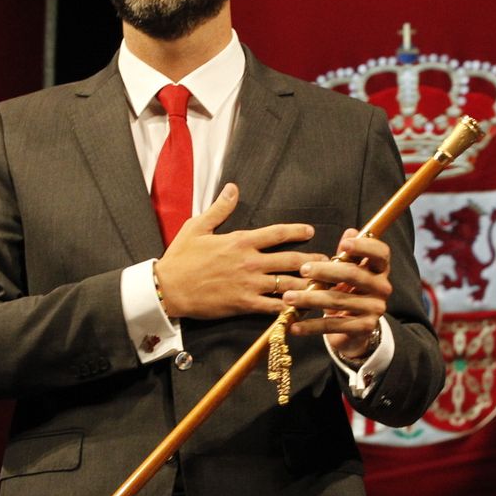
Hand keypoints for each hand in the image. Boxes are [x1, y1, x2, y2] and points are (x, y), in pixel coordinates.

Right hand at [156, 184, 325, 319]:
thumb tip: (232, 188)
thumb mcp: (197, 226)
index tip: (309, 231)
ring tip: (322, 285)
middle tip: (327, 261)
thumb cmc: (181, 257)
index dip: (297, 231)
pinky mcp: (244, 304)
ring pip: (287, 284)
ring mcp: (249, 284)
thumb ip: (219, 209)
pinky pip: (273, 306)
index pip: (277, 233)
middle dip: (312, 260)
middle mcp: (249, 262)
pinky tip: (301, 307)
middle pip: (290, 259)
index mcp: (240, 241)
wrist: (168, 289)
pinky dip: (289, 307)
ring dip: (307, 284)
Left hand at [284, 229, 391, 359]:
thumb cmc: (348, 292)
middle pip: (354, 274)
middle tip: (303, 269)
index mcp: (380, 269)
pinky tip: (295, 326)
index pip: (381, 253)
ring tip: (288, 297)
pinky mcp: (364, 328)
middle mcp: (382, 288)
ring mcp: (374, 309)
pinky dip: (311, 326)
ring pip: (338, 300)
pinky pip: (333, 325)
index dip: (364, 246)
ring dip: (310, 299)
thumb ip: (347, 255)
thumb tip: (350, 231)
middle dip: (325, 271)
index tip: (344, 243)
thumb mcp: (348, 272)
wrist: (354, 329)